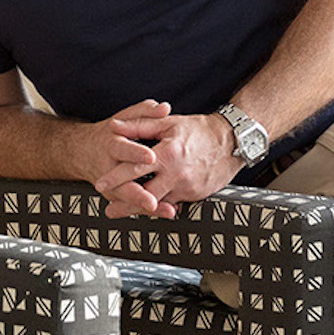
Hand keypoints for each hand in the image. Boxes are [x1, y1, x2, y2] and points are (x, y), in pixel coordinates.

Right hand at [88, 99, 170, 216]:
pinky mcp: (115, 196)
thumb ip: (144, 112)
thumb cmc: (110, 133)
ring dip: (146, 207)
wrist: (82, 151)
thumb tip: (164, 107)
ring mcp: (110, 185)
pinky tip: (166, 211)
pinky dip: (148, 210)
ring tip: (166, 210)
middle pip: (121, 182)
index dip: (135, 153)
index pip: (122, 149)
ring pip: (127, 199)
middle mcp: (108, 168)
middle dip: (138, 193)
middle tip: (153, 200)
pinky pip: (131, 205)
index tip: (151, 157)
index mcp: (111, 145)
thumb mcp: (124, 118)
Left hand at [96, 107, 239, 218]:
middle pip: (144, 195)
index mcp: (166, 154)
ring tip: (125, 211)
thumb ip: (140, 125)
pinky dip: (161, 206)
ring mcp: (186, 187)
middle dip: (125, 204)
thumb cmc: (201, 130)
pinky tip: (152, 208)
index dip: (115, 178)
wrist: (233, 141)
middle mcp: (175, 174)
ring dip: (141, 209)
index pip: (134, 168)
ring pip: (158, 204)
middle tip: (109, 210)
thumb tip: (116, 126)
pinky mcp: (195, 195)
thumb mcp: (169, 123)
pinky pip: (173, 203)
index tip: (100, 184)